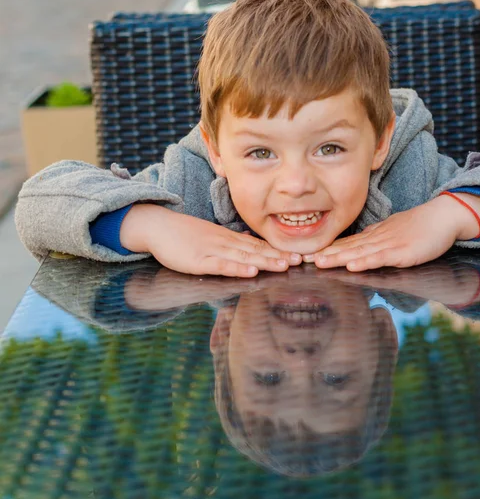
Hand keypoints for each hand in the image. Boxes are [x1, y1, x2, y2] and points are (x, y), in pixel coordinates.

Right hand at [120, 204, 301, 276]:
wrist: (158, 227)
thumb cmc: (184, 235)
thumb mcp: (211, 238)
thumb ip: (231, 244)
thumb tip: (250, 247)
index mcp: (229, 239)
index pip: (258, 245)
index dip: (278, 250)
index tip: (298, 255)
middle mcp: (226, 243)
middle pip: (257, 250)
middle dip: (279, 256)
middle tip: (302, 260)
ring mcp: (213, 251)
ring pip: (244, 256)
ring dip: (266, 261)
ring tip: (285, 265)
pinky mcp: (199, 260)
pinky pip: (221, 265)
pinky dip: (237, 268)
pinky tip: (252, 271)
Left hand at [307, 193, 479, 271]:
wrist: (443, 217)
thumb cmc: (420, 226)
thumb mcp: (392, 232)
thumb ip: (375, 240)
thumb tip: (356, 248)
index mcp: (374, 235)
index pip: (346, 243)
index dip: (327, 249)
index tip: (307, 254)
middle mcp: (377, 238)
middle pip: (347, 247)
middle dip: (325, 254)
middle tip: (302, 260)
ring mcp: (389, 244)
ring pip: (359, 252)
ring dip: (338, 258)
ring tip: (319, 263)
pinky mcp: (403, 252)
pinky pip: (381, 257)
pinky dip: (366, 261)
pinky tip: (352, 266)